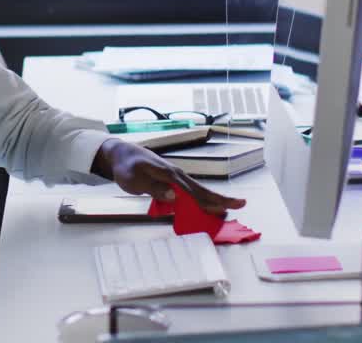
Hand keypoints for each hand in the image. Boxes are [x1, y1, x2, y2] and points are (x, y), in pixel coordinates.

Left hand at [92, 138, 245, 214]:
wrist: (120, 154)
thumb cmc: (126, 167)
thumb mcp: (134, 179)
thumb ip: (153, 188)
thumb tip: (174, 197)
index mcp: (170, 174)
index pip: (194, 191)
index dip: (210, 200)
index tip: (226, 206)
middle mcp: (176, 175)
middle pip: (202, 190)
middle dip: (221, 198)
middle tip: (241, 204)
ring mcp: (175, 177)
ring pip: (198, 191)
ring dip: (213, 200)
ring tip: (229, 208)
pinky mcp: (171, 180)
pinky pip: (189, 192)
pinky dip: (200, 199)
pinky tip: (207, 206)